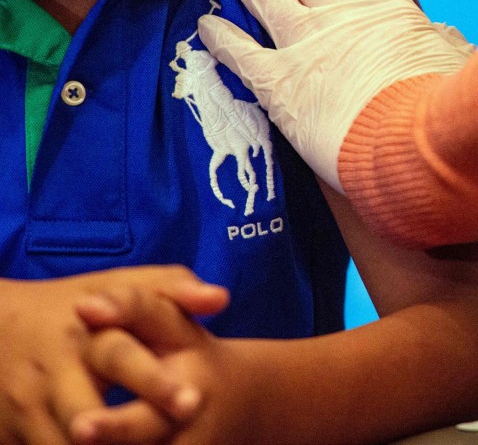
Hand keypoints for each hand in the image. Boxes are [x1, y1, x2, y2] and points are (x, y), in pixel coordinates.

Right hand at [0, 267, 226, 443]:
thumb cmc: (76, 307)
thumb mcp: (118, 284)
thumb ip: (172, 288)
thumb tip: (221, 299)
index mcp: (85, 334)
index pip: (120, 357)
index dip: (154, 382)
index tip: (193, 401)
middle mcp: (52, 374)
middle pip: (84, 416)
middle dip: (116, 435)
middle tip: (167, 438)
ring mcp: (26, 409)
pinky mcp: (11, 435)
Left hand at [198, 0, 471, 193]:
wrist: (412, 144)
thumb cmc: (445, 103)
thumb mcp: (455, 58)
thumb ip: (440, 41)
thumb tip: (441, 38)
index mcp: (383, 0)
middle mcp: (336, 10)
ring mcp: (303, 43)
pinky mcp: (279, 83)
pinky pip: (240, 54)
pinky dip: (221, 38)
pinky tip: (205, 22)